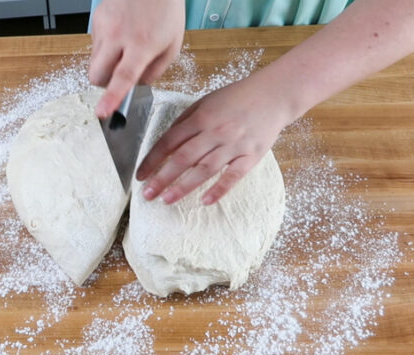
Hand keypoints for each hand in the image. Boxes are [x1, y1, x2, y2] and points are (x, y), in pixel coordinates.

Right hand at [89, 0, 184, 117]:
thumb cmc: (166, 12)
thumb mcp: (172, 46)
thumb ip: (154, 72)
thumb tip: (135, 86)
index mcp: (142, 45)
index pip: (123, 77)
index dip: (111, 97)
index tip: (102, 112)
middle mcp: (119, 35)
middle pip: (97, 76)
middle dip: (104, 84)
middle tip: (119, 75)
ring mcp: (104, 26)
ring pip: (93, 62)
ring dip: (105, 65)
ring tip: (123, 49)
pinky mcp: (96, 18)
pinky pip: (94, 45)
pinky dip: (105, 48)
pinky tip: (120, 34)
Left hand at [136, 77, 294, 204]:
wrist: (274, 95)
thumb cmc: (237, 98)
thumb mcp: (206, 102)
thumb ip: (186, 122)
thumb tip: (166, 143)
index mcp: (201, 117)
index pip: (169, 142)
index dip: (152, 160)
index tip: (140, 176)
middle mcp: (215, 131)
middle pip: (183, 158)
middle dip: (162, 178)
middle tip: (147, 195)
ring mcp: (234, 144)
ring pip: (204, 169)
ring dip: (184, 186)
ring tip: (167, 200)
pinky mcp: (251, 155)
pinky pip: (233, 176)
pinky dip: (219, 189)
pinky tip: (205, 201)